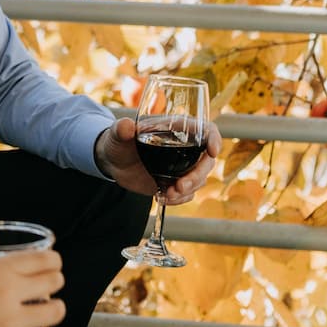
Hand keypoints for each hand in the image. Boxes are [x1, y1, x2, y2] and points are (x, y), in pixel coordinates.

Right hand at [0, 251, 65, 326]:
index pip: (43, 258)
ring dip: (54, 310)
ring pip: (55, 313)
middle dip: (54, 281)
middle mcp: (8, 292)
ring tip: (47, 311)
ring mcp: (10, 322)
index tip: (51, 263)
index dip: (52, 259)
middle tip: (48, 285)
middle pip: (55, 281)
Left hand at [93, 117, 221, 204]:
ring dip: (187, 190)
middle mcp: (185, 147)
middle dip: (197, 176)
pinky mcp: (176, 182)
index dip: (214, 138)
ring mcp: (182, 166)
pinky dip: (179, 199)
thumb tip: (126, 126)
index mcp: (177, 129)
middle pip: (206, 161)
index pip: (205, 130)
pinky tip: (162, 198)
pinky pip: (187, 194)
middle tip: (180, 186)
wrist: (113, 162)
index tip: (212, 151)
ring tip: (167, 194)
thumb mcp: (117, 134)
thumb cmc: (118, 141)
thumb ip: (121, 129)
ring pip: (200, 180)